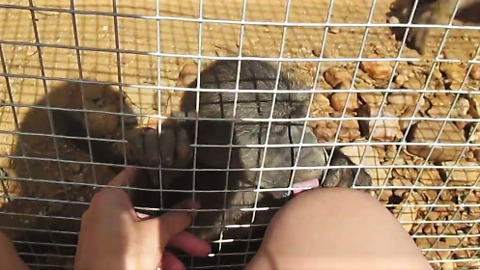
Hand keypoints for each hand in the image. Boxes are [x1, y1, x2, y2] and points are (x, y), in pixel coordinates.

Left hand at [74, 167, 210, 269]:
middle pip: (148, 212)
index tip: (175, 179)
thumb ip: (176, 218)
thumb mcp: (157, 235)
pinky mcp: (107, 252)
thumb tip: (192, 208)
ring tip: (196, 254)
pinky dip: (154, 255)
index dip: (157, 177)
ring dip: (171, 245)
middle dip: (177, 226)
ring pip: (145, 233)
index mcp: (111, 199)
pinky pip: (135, 247)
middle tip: (198, 233)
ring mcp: (104, 234)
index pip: (135, 176)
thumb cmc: (125, 257)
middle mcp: (104, 212)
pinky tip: (174, 268)